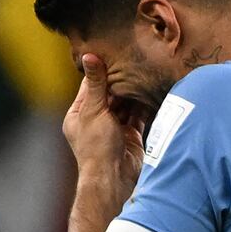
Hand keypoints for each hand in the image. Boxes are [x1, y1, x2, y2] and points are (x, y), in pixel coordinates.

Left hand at [63, 54, 145, 202]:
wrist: (113, 178)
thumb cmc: (96, 147)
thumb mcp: (93, 111)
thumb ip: (95, 84)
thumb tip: (89, 56)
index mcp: (79, 115)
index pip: (90, 86)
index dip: (101, 71)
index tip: (113, 53)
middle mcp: (96, 120)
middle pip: (109, 94)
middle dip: (120, 81)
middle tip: (134, 61)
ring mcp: (114, 128)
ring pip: (125, 104)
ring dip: (133, 92)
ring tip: (145, 73)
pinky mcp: (131, 134)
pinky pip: (138, 115)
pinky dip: (144, 105)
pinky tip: (151, 91)